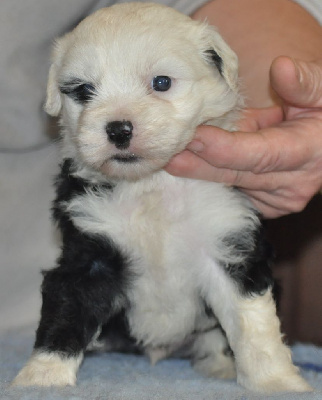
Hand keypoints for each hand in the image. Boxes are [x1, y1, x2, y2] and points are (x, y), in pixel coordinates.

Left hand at [165, 57, 321, 217]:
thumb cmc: (321, 115)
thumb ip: (304, 82)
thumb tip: (281, 69)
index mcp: (305, 153)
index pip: (259, 155)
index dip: (224, 148)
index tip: (193, 136)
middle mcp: (291, 185)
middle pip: (236, 175)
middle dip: (198, 165)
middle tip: (164, 153)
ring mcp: (276, 200)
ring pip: (228, 186)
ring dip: (198, 171)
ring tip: (167, 156)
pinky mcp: (264, 205)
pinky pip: (230, 191)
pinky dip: (208, 177)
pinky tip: (186, 165)